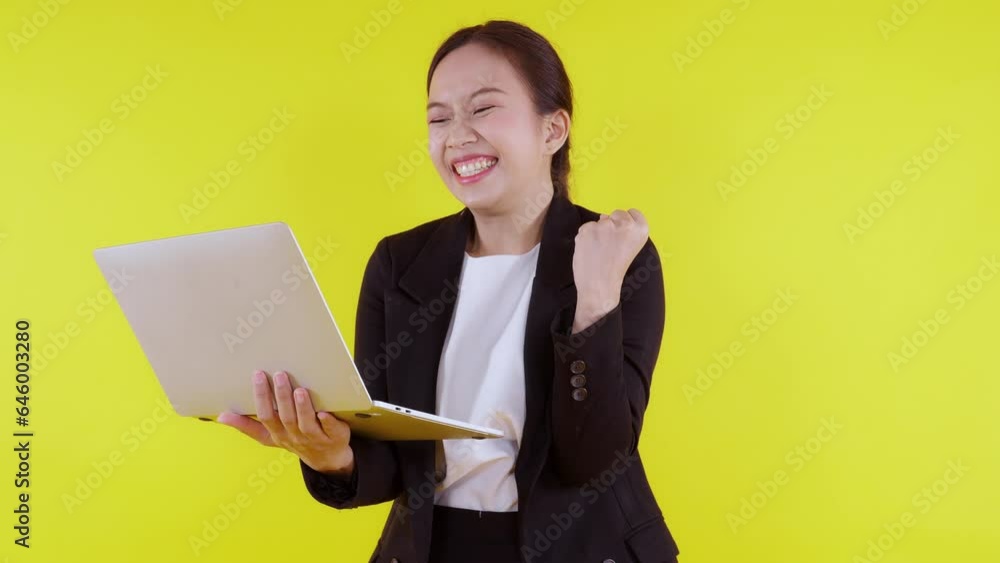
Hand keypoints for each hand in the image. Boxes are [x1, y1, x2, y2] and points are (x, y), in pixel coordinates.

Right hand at [216, 370, 354, 476]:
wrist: (327, 458)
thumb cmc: (294, 439)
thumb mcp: (268, 436)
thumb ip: (247, 426)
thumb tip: (220, 416)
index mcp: (277, 434)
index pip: (266, 416)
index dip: (261, 397)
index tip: (258, 374)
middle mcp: (294, 437)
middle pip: (285, 417)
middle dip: (281, 396)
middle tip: (280, 374)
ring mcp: (315, 439)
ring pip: (306, 424)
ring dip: (303, 407)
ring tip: (300, 390)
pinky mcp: (335, 437)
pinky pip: (330, 430)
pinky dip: (328, 421)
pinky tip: (325, 411)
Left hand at [571, 208, 649, 332]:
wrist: (600, 286)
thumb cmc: (614, 270)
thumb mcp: (630, 247)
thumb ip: (623, 230)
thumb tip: (603, 216)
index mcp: (641, 230)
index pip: (633, 212)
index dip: (626, 222)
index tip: (623, 236)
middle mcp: (626, 225)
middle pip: (616, 213)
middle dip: (611, 224)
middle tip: (610, 246)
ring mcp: (606, 226)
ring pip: (599, 222)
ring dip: (596, 233)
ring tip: (599, 251)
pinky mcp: (589, 229)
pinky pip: (585, 228)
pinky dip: (584, 238)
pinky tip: (589, 251)